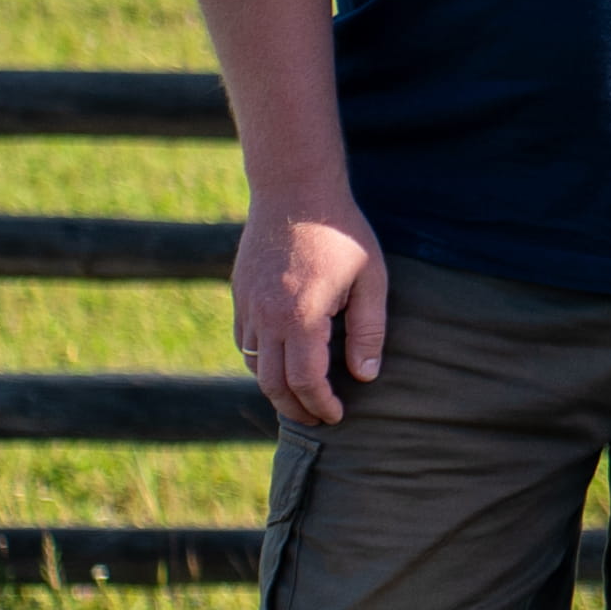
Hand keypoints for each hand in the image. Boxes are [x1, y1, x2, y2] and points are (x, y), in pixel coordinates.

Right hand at [235, 190, 386, 431]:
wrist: (294, 191)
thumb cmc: (341, 234)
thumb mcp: (372, 280)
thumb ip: (368, 331)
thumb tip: (365, 376)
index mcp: (301, 317)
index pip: (305, 381)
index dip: (321, 405)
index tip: (337, 415)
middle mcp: (265, 317)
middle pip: (271, 383)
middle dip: (295, 407)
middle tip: (319, 418)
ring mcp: (247, 306)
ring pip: (253, 365)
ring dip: (275, 387)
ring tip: (302, 396)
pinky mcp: (238, 295)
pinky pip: (243, 341)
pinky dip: (260, 361)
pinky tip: (283, 362)